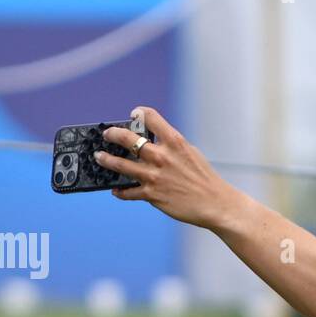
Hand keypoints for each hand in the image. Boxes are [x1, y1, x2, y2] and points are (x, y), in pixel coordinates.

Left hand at [98, 106, 234, 229]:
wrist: (215, 204)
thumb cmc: (205, 179)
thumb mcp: (191, 153)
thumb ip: (172, 146)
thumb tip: (154, 143)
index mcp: (174, 142)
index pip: (150, 117)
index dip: (139, 113)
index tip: (133, 115)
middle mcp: (162, 156)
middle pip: (127, 138)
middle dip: (112, 134)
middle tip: (107, 134)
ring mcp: (154, 176)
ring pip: (120, 164)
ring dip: (106, 160)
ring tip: (99, 157)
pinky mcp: (152, 195)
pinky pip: (128, 191)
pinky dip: (120, 191)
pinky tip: (116, 190)